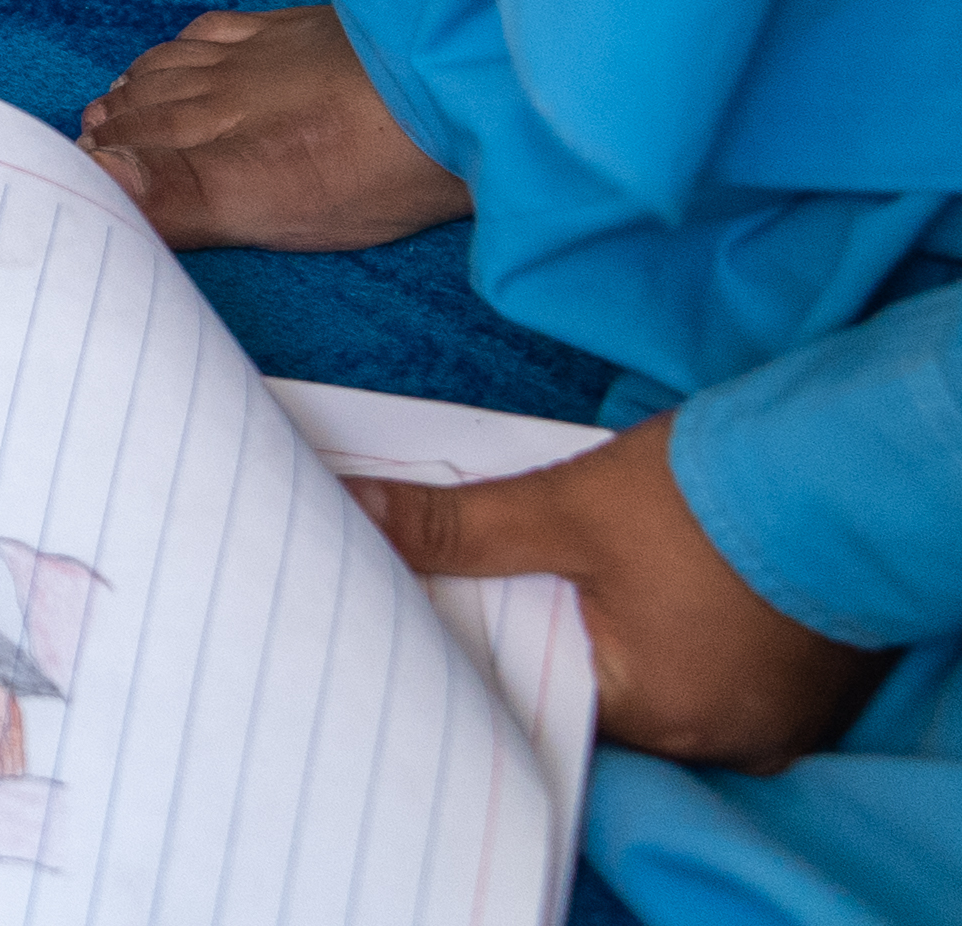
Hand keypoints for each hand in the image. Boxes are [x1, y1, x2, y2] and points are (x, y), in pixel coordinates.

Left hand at [355, 416, 898, 775]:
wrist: (853, 469)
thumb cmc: (717, 495)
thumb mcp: (565, 508)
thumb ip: (455, 528)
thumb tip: (356, 516)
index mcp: (657, 719)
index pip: (531, 704)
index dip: (474, 652)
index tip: (422, 609)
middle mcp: (717, 741)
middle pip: (589, 694)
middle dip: (532, 636)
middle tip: (470, 579)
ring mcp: (766, 717)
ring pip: (646, 680)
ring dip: (599, 631)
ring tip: (551, 572)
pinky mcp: (795, 683)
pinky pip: (704, 670)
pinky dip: (662, 632)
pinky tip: (632, 584)